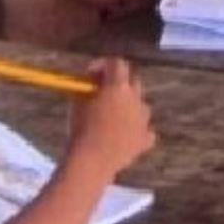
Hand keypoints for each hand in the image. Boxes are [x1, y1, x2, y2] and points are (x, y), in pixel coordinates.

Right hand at [67, 58, 154, 176]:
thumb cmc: (81, 128)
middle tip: (103, 92)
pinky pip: (145, 129)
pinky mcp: (146, 138)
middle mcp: (135, 98)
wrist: (92, 161)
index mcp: (118, 85)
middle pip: (132, 80)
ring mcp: (143, 119)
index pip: (116, 62)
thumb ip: (87, 88)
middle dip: (119, 83)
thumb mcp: (78, 102)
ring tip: (113, 118)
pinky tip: (124, 137)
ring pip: (140, 105)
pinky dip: (136, 130)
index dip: (103, 65)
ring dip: (129, 106)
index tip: (91, 74)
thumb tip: (91, 82)